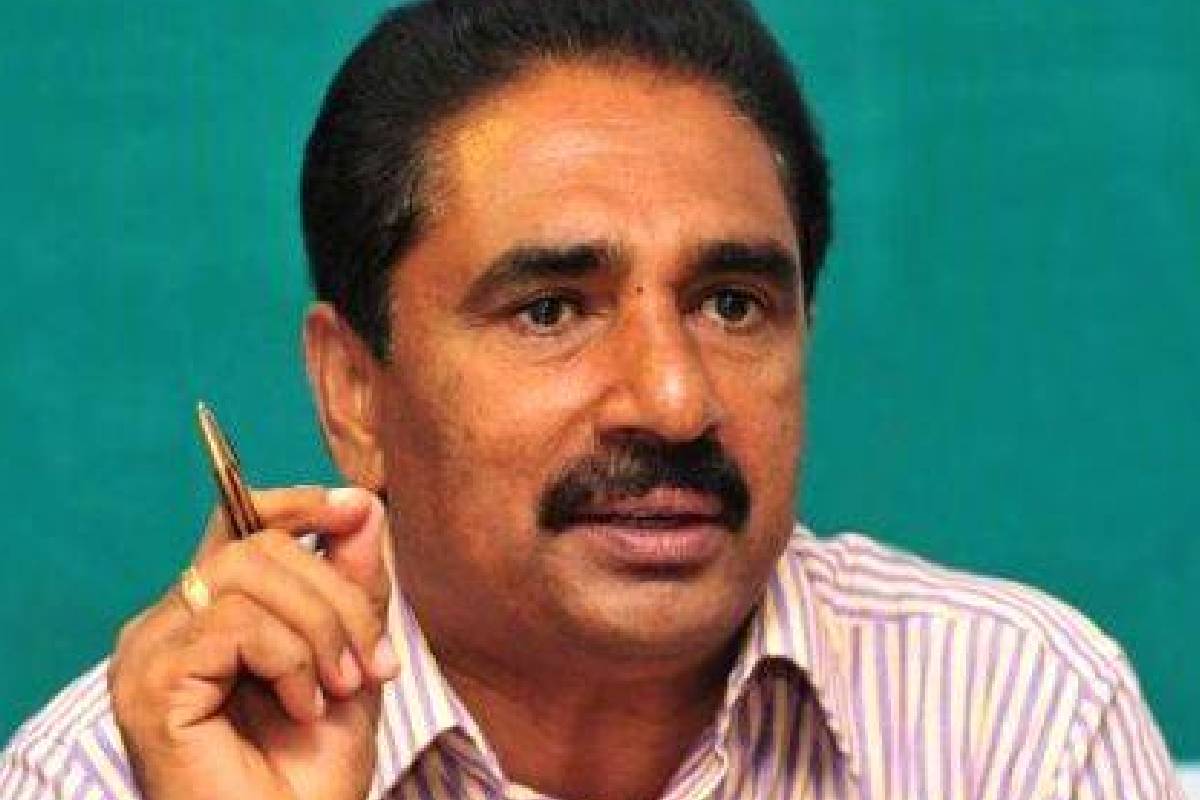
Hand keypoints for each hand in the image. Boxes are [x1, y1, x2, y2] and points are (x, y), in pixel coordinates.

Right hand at [110, 486, 397, 799]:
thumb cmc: (312, 770)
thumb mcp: (351, 660)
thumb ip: (354, 585)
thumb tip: (364, 504)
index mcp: (209, 614)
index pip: (238, 522)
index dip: (298, 503)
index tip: (356, 509)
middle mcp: (169, 624)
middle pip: (258, 545)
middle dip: (336, 594)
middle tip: (372, 662)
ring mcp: (152, 650)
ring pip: (246, 572)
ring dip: (319, 628)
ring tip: (342, 687)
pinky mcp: (150, 681)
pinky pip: (233, 623)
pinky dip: (289, 658)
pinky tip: (303, 706)